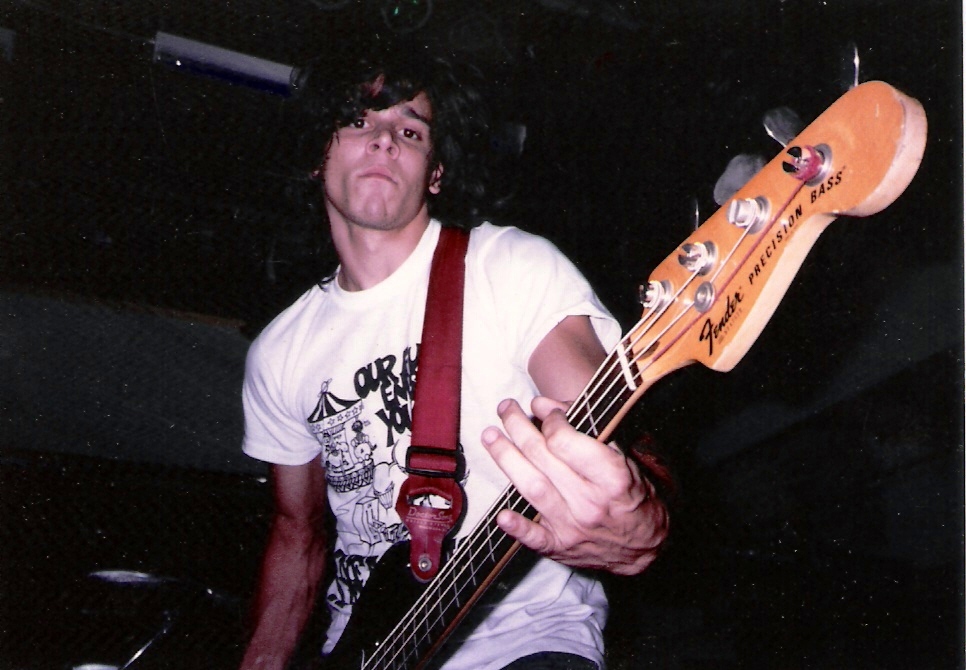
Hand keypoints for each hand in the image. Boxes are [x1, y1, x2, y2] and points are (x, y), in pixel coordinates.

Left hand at [481, 397, 668, 574]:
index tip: (546, 411)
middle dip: (518, 427)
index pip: (566, 442)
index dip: (550, 420)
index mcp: (611, 478)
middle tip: (505, 409)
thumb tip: (547, 406)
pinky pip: (534, 538)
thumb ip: (589, 430)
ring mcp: (572, 526)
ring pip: (531, 487)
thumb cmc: (636, 495)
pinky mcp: (560, 547)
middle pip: (542, 458)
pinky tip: (501, 515)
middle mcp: (590, 502)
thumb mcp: (626, 458)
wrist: (647, 548)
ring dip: (506, 458)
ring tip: (490, 436)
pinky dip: (517, 527)